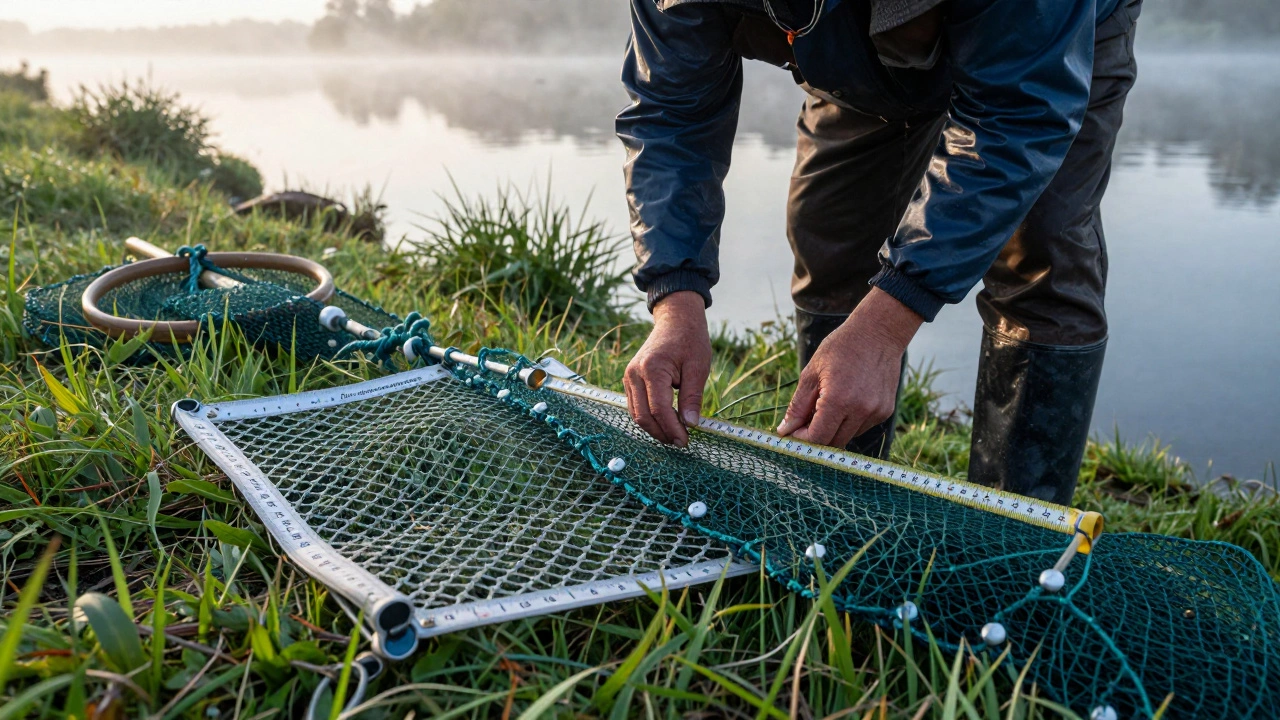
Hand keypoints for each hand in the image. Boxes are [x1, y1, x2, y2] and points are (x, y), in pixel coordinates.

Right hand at [624, 291, 710, 446]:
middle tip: (681, 442)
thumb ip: (692, 398)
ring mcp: (629, 377)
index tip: (686, 441)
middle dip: (662, 433)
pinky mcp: (630, 380)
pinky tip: (665, 423)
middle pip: (643, 416)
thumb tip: (691, 425)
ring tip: (675, 435)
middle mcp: (634, 374)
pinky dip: (649, 418)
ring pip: (636, 414)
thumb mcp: (698, 368)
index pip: (659, 409)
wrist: (675, 320)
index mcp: (652, 369)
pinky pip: (635, 406)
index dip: (672, 429)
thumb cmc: (690, 340)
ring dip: (654, 428)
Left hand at [777, 288, 923, 447]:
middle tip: (805, 422)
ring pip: (847, 437)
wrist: (878, 333)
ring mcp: (876, 412)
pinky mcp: (885, 411)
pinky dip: (849, 423)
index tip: (793, 431)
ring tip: (826, 405)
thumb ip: (798, 405)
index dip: (802, 440)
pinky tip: (846, 401)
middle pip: (832, 443)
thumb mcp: (811, 373)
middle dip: (816, 438)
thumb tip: (784, 431)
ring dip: (833, 430)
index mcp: (838, 400)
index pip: (817, 438)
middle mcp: (860, 410)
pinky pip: (861, 427)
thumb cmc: (841, 348)